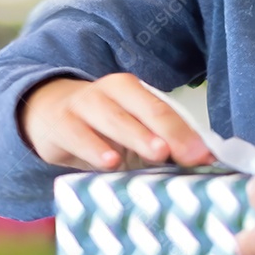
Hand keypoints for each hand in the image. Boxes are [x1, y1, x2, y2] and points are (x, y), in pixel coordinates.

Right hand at [20, 72, 216, 171]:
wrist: (47, 114)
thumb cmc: (100, 128)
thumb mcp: (130, 131)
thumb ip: (160, 143)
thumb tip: (200, 163)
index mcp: (136, 91)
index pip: (166, 110)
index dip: (187, 133)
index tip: (206, 156)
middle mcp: (113, 91)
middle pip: (146, 109)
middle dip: (170, 131)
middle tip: (189, 154)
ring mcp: (85, 104)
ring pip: (114, 118)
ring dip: (137, 135)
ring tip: (158, 152)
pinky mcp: (61, 123)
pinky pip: (79, 134)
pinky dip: (95, 148)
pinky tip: (110, 162)